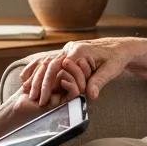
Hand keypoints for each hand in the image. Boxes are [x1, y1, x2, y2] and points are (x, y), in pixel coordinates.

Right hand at [19, 38, 134, 106]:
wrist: (121, 47)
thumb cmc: (117, 58)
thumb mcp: (110, 70)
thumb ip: (98, 82)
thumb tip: (91, 96)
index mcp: (79, 51)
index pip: (57, 67)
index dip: (48, 83)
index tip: (43, 97)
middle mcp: (70, 48)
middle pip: (48, 65)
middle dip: (39, 82)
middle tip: (32, 98)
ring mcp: (68, 49)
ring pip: (46, 61)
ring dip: (35, 75)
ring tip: (24, 88)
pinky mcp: (68, 53)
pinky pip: (50, 60)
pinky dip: (38, 68)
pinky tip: (28, 76)